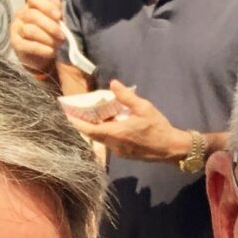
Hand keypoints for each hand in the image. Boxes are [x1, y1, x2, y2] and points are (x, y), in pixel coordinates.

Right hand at [10, 0, 66, 80]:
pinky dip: (42, 49)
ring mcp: (16, 29)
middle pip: (32, 15)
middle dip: (50, 26)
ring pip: (30, 30)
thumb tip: (56, 1)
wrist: (42, 57)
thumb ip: (56, 11)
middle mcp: (21, 15)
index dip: (46, 5)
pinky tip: (51, 52)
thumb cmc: (50, 35)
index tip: (58, 16)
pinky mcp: (16, 44)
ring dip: (48, 38)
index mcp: (31, 6)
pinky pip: (28, 45)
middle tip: (62, 36)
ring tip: (58, 45)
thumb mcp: (56, 22)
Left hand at [69, 80, 188, 162]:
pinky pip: (108, 143)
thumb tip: (113, 83)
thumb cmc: (158, 127)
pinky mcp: (124, 154)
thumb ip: (127, 96)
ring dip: (94, 129)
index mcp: (117, 133)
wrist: (171, 148)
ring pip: (100, 140)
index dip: (76, 122)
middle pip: (92, 135)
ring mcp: (118, 151)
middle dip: (82, 124)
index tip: (66, 113)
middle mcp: (114, 144)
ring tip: (90, 116)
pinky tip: (108, 125)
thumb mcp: (144, 108)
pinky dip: (104, 133)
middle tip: (75, 112)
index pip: (89, 129)